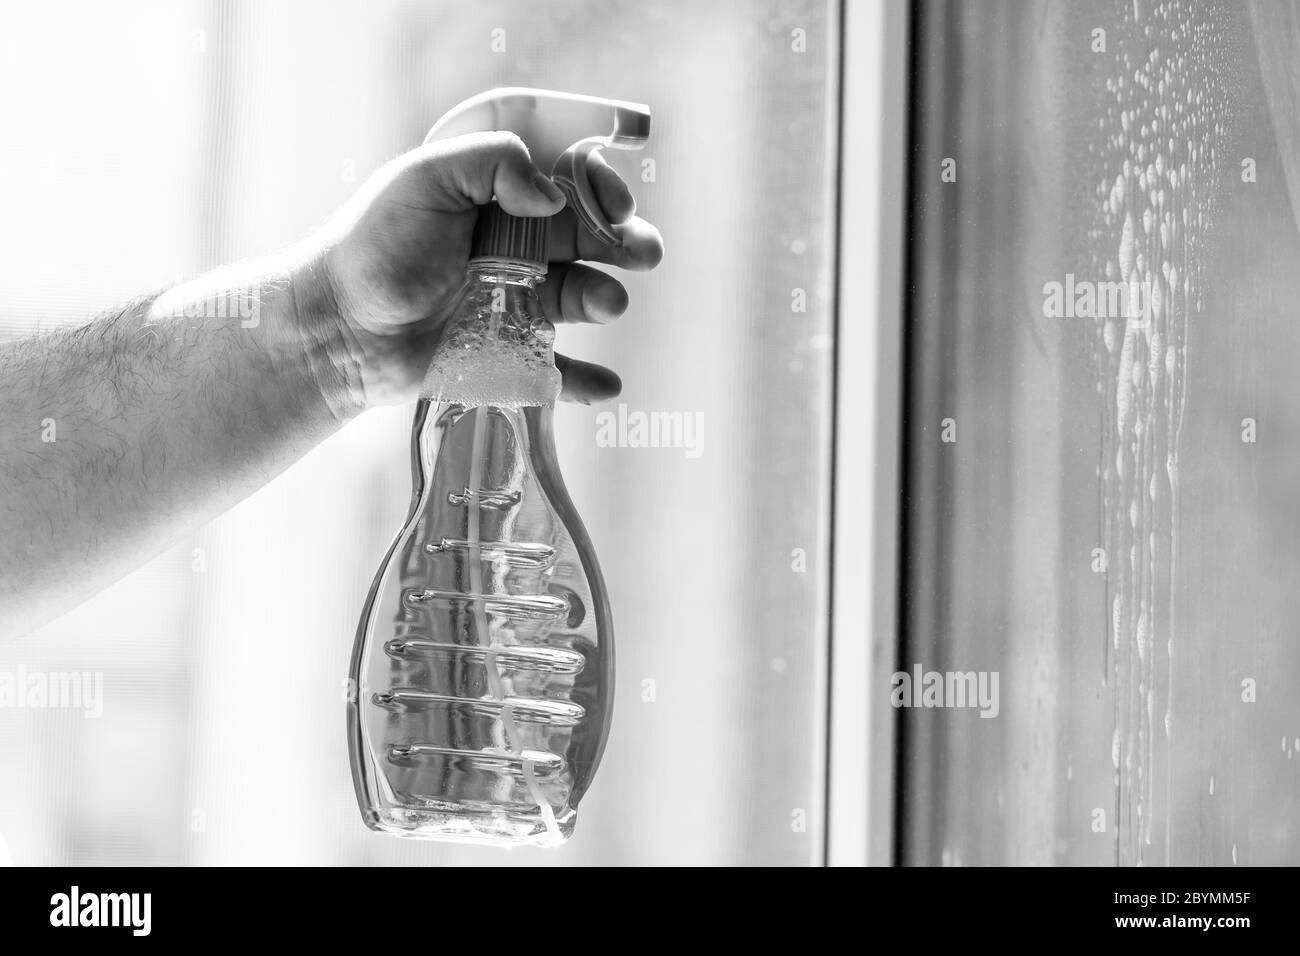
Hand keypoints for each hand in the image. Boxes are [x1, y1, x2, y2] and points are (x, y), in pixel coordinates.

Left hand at [300, 131, 662, 412]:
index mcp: (500, 197)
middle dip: (626, 242)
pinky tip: (609, 385)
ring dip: (606, 297)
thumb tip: (552, 195)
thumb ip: (490, 164)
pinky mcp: (509, 355)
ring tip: (609, 304)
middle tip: (644, 253)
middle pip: (590, 238)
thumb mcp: (423, 179)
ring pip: (581, 296)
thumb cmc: (373, 246)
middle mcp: (517, 246)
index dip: (600, 188)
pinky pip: (560, 370)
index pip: (569, 181)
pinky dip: (588, 381)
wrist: (335, 327)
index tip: (613, 205)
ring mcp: (516, 301)